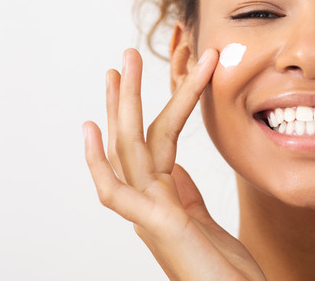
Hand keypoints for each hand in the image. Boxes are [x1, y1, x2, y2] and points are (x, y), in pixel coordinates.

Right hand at [83, 48, 264, 280]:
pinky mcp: (156, 225)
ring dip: (123, 105)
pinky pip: (116, 191)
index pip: (154, 141)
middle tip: (126, 56)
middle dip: (128, 96)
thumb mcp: (203, 224)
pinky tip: (91, 128)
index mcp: (164, 199)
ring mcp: (150, 214)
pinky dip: (98, 161)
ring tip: (121, 66)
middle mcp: (150, 204)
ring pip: (129, 150)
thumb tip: (175, 171)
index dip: (147, 107)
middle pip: (134, 139)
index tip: (142, 78)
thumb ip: (185, 196)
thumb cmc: (224, 272)